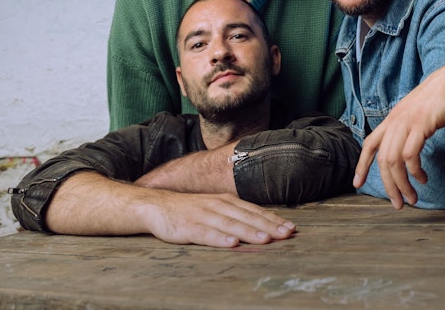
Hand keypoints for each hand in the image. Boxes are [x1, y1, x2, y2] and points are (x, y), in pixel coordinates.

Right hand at [45, 172, 293, 246]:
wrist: (152, 205)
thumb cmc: (187, 210)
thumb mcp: (213, 207)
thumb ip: (234, 215)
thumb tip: (261, 225)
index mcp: (225, 200)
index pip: (253, 210)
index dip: (273, 219)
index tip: (291, 228)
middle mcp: (216, 206)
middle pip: (247, 217)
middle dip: (269, 226)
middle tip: (288, 235)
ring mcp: (202, 216)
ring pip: (230, 225)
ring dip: (250, 232)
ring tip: (267, 240)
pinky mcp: (187, 227)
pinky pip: (206, 234)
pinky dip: (220, 239)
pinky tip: (232, 244)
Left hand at [353, 58, 444, 207]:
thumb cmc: (443, 98)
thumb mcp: (419, 113)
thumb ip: (410, 126)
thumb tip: (408, 147)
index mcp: (393, 117)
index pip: (369, 143)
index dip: (362, 165)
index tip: (357, 184)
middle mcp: (396, 119)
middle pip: (382, 159)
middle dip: (388, 186)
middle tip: (398, 204)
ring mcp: (407, 121)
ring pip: (393, 161)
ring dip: (402, 184)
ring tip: (412, 198)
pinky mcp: (421, 124)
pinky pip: (410, 155)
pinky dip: (415, 172)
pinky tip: (423, 179)